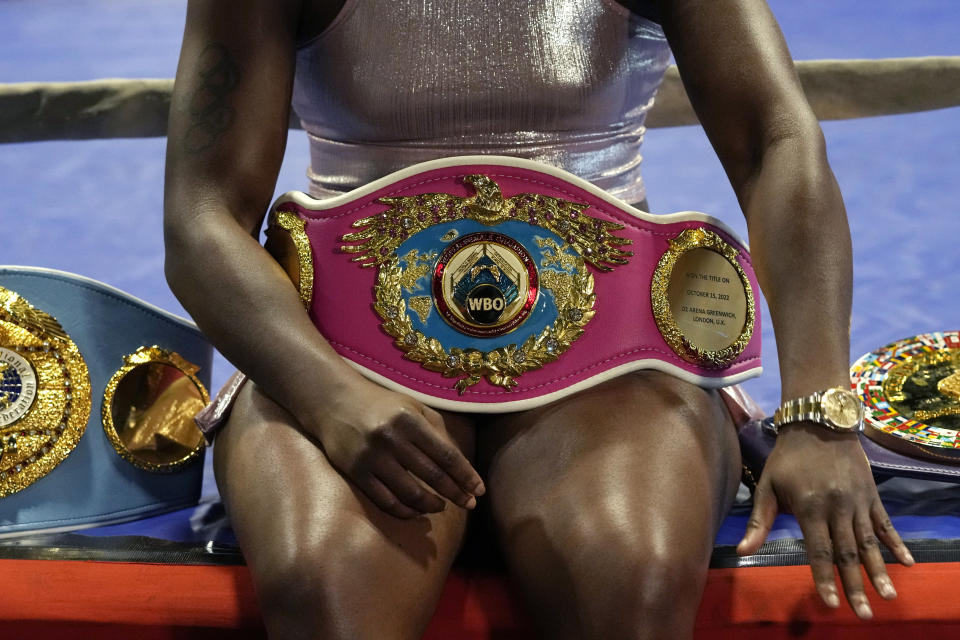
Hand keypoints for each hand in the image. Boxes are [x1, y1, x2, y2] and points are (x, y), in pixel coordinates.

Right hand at [305, 377, 484, 518]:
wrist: (334, 402)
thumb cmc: (382, 404)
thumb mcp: (413, 407)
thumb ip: (437, 430)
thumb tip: (460, 464)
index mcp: (410, 421)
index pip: (446, 455)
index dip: (465, 476)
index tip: (478, 490)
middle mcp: (392, 439)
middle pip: (432, 475)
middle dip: (455, 493)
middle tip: (469, 505)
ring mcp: (373, 458)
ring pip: (410, 492)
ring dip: (430, 505)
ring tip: (441, 507)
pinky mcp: (357, 473)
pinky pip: (385, 500)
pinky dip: (404, 510)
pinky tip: (416, 512)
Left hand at [737, 422, 913, 618]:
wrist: (819, 423)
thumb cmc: (788, 458)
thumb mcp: (767, 485)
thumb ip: (759, 521)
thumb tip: (742, 551)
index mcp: (809, 507)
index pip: (818, 551)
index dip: (824, 578)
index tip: (830, 603)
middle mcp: (836, 507)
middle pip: (846, 553)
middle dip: (855, 586)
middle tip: (864, 614)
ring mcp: (857, 501)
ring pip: (869, 543)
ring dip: (878, 571)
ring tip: (887, 596)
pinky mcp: (871, 495)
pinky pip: (885, 524)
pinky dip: (896, 543)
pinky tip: (906, 563)